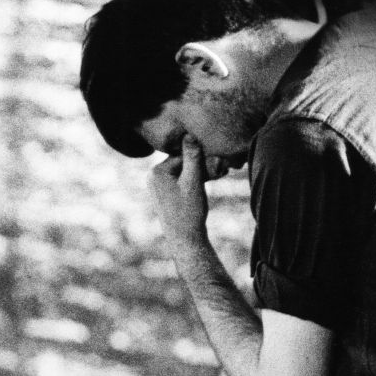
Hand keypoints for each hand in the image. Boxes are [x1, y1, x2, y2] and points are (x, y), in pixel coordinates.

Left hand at [150, 135, 225, 250]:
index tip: (218, 162)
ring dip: (202, 173)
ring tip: (219, 175)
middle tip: (222, 169)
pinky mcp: (165, 194)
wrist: (185, 241)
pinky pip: (183, 181)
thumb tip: (189, 134)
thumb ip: (192, 158)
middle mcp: (153, 177)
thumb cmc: (189, 212)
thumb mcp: (193, 182)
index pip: (182, 155)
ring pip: (185, 171)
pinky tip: (210, 182)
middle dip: (202, 165)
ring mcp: (158, 186)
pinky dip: (196, 181)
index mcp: (156, 172)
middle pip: (183, 162)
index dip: (202, 157)